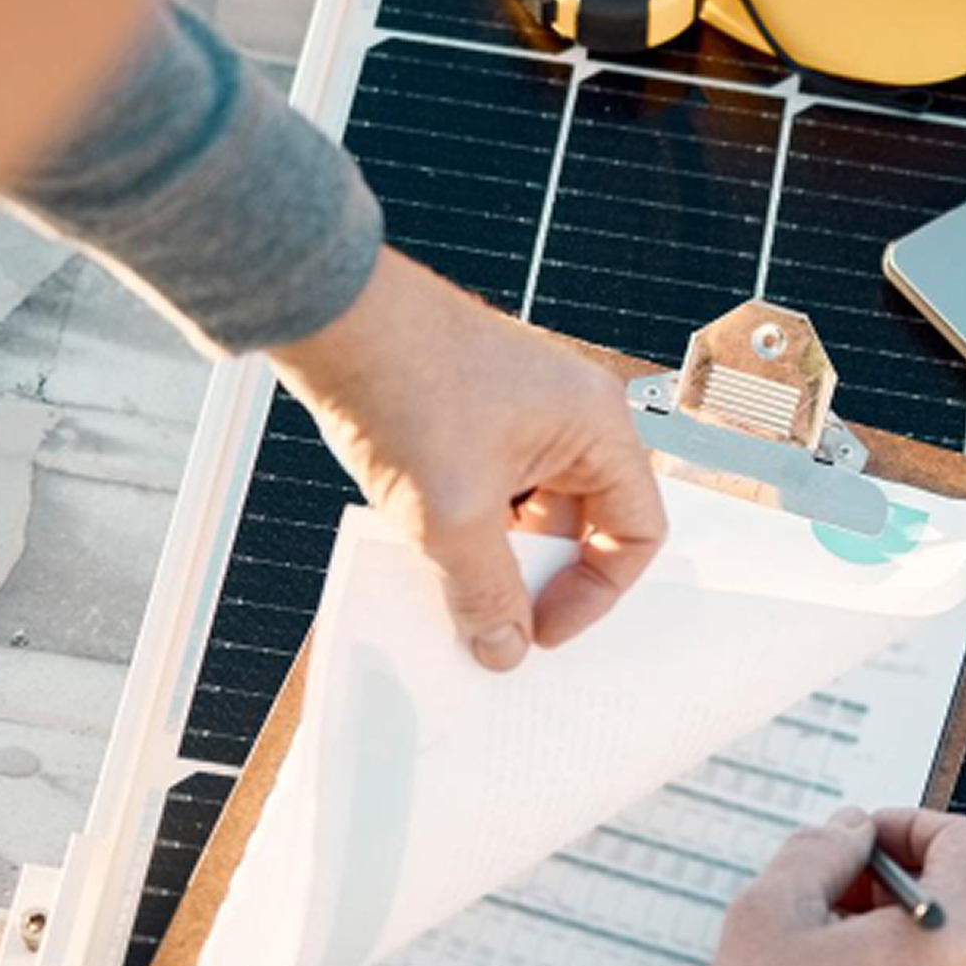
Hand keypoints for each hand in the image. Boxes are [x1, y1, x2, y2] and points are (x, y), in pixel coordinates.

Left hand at [268, 247, 665, 670]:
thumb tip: (504, 648)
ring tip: (450, 586)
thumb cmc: (404, 386)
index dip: (597, 593)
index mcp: (595, 425)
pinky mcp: (468, 416)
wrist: (329, 317)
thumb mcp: (452, 517)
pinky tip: (423, 550)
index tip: (543, 630)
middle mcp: (568, 414)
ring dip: (494, 557)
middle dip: (539, 580)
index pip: (636, 531)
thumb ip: (486, 594)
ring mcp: (517, 412)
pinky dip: (464, 527)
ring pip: (528, 513)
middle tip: (495, 621)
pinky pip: (487, 490)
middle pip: (581, 526)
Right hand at [693, 807, 965, 965]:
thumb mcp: (768, 912)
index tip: (861, 841)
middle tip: (817, 900)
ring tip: (808, 964)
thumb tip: (847, 834)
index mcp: (953, 942)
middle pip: (955, 902)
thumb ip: (817, 850)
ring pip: (939, 959)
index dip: (910, 824)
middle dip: (885, 887)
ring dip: (881, 940)